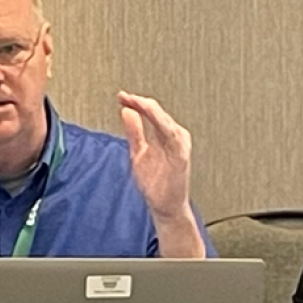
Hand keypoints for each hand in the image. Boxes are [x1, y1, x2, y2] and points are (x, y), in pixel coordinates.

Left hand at [117, 90, 193, 221]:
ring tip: (136, 102)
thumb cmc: (156, 183)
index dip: (136, 102)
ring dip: (151, 110)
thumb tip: (127, 111)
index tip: (121, 96)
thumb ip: (134, 132)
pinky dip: (164, 125)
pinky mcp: (181, 156)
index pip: (150, 112)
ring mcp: (179, 145)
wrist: (166, 206)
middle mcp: (173, 136)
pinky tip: (154, 117)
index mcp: (165, 134)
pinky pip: (173, 137)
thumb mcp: (139, 152)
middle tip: (125, 96)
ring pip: (165, 121)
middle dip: (141, 103)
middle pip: (157, 113)